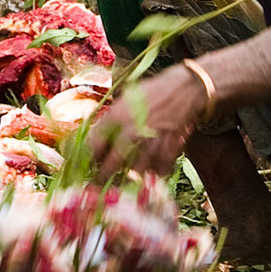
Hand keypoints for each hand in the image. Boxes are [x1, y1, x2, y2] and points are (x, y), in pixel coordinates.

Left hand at [84, 67, 209, 181]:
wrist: (185, 88)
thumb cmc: (154, 90)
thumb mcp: (126, 98)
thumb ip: (113, 117)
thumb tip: (100, 132)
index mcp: (118, 115)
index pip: (96, 141)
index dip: (88, 155)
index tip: (85, 163)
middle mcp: (132, 130)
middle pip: (113, 161)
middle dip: (103, 175)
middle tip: (97, 183)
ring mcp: (152, 141)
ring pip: (136, 169)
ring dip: (129, 175)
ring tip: (124, 178)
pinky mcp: (169, 148)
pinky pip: (159, 169)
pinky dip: (154, 173)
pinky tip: (150, 172)